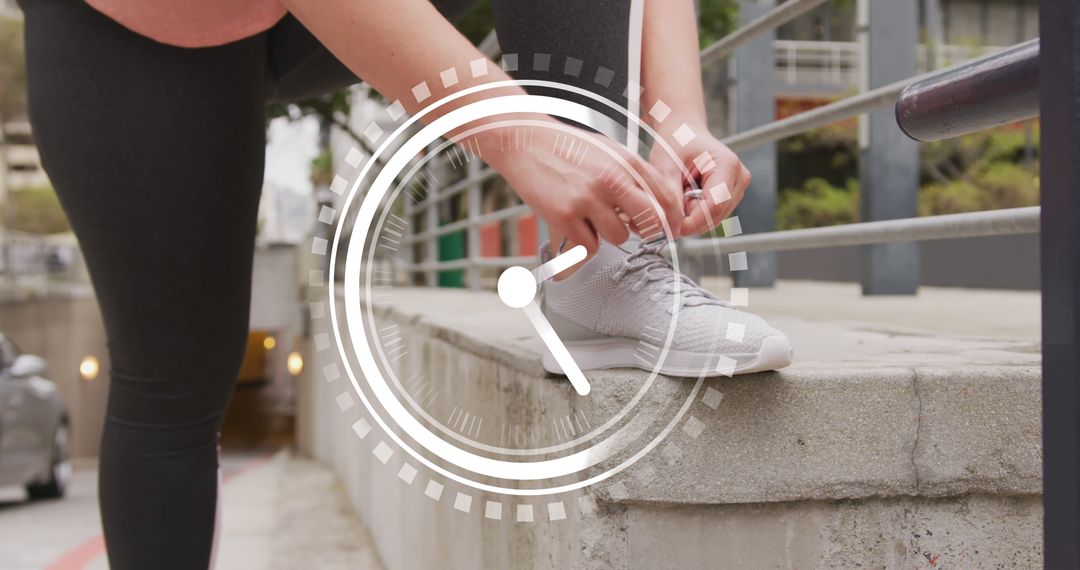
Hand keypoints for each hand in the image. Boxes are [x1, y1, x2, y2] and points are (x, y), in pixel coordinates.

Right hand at [481, 122, 684, 251]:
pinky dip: (582, 242)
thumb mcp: (610, 153)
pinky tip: (573, 223)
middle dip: (647, 232)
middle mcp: (612, 179)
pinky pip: (589, 246)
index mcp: (627, 162)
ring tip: (591, 217)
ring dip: (608, 234)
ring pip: (619, 237)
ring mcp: (588, 198)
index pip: (666, 198)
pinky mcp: (565, 215)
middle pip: (650, 222)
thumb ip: (634, 177)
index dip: (671, 220)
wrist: (526, 141)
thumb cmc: (568, 148)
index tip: (667, 230)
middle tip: (633, 229)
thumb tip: (656, 209)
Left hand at [649, 126, 750, 236]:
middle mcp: (739, 178)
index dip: (693, 222)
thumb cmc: (676, 142)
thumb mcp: (665, 166)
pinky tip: (688, 195)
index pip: (715, 206)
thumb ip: (670, 197)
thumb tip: (673, 226)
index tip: (672, 226)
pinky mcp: (732, 196)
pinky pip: (712, 216)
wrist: (684, 133)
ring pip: (714, 219)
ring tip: (682, 192)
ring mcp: (738, 188)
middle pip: (716, 216)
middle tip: (672, 200)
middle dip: (691, 218)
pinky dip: (696, 212)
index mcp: (728, 165)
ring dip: (693, 214)